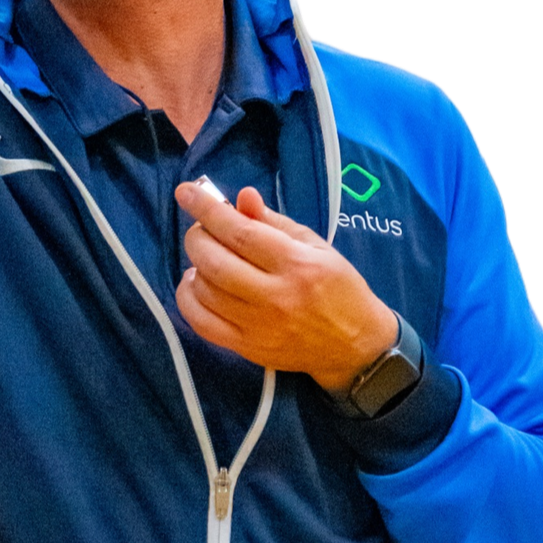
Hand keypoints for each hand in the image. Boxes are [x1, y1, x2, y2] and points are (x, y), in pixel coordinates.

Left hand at [174, 180, 398, 392]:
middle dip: (198, 237)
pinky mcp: (248, 349)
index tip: (186, 193)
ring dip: (195, 267)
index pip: (241, 232)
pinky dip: (189, 300)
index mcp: (297, 264)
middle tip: (202, 230)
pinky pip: (202, 324)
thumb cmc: (339, 289)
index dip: (208, 210)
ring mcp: (260, 327)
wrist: (356, 345)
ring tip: (206, 258)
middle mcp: (276, 297)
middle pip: (215, 262)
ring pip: (205, 291)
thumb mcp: (316, 246)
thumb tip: (241, 197)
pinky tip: (197, 285)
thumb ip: (275, 222)